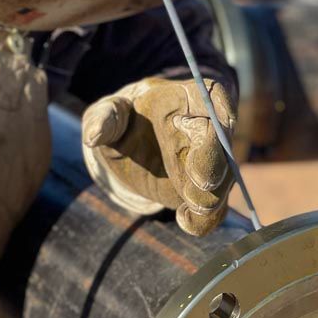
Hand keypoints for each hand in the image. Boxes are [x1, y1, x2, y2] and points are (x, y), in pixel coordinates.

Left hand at [82, 77, 235, 236]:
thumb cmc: (123, 120)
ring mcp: (211, 161)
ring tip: (187, 210)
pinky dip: (204, 219)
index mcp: (188, 98)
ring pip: (223, 179)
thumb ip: (104, 119)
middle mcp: (208, 129)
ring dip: (210, 197)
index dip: (219, 111)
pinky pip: (215, 209)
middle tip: (199, 185)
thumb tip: (93, 135)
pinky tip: (185, 221)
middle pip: (224, 143)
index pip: (213, 97)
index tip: (215, 128)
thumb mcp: (108, 113)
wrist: (129, 146)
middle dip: (215, 164)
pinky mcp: (205, 191)